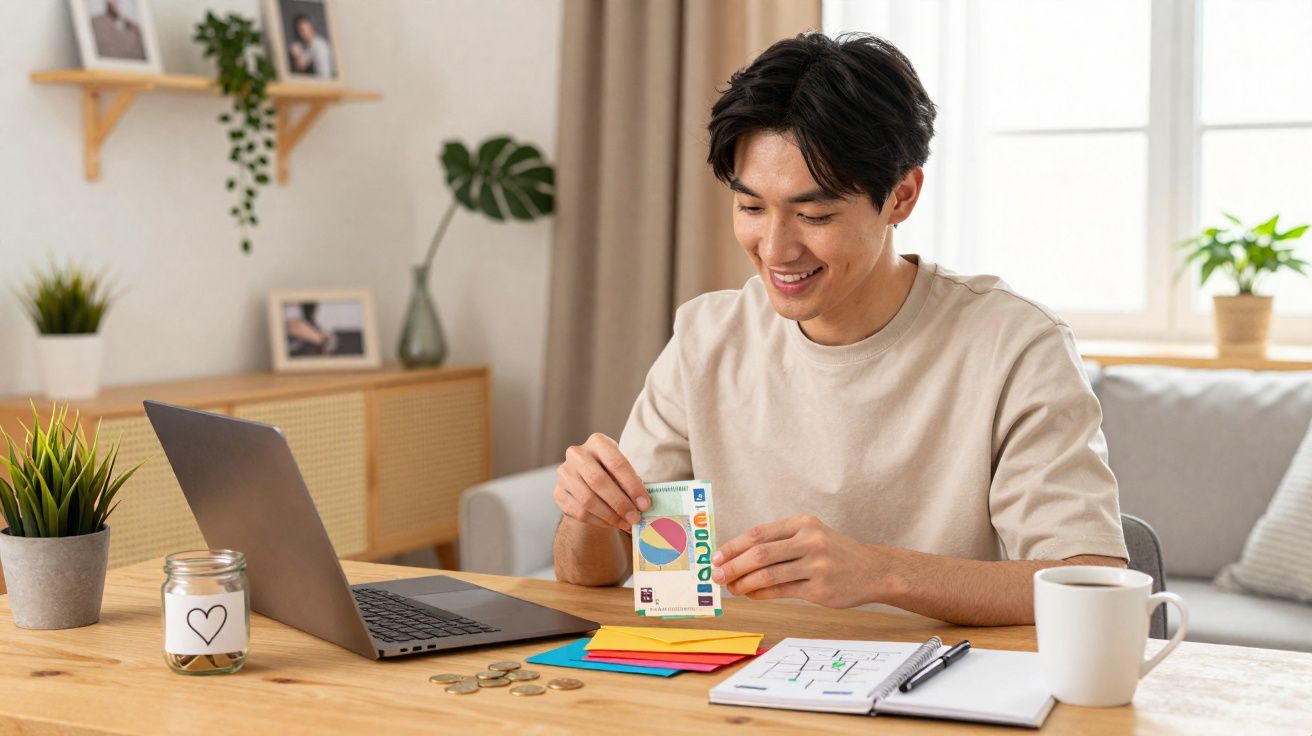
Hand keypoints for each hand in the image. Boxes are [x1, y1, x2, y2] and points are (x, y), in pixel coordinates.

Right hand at [553, 433, 649, 530]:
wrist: (586, 481)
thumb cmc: (611, 474)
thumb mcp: (623, 472)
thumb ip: (631, 484)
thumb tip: (642, 505)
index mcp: (597, 442)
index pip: (616, 463)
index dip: (632, 485)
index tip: (645, 504)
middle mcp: (577, 454)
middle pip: (598, 481)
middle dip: (619, 503)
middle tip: (635, 518)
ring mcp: (564, 473)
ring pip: (587, 499)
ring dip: (610, 515)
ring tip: (625, 524)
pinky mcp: (558, 493)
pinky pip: (579, 512)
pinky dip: (598, 521)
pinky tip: (611, 523)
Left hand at [711, 515, 883, 607]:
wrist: (874, 570)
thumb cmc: (834, 553)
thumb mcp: (810, 536)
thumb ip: (778, 543)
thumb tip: (737, 559)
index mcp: (803, 523)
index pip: (758, 533)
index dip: (733, 546)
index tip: (716, 558)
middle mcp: (810, 540)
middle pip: (759, 554)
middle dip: (733, 566)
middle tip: (717, 577)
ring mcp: (817, 565)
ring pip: (768, 574)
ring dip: (744, 583)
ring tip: (732, 588)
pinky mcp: (821, 588)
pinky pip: (782, 591)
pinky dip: (761, 594)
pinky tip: (751, 594)